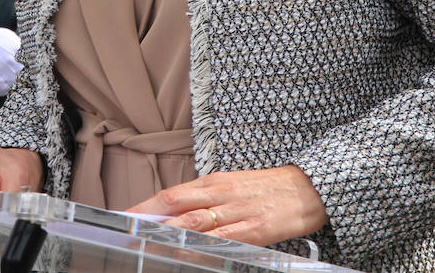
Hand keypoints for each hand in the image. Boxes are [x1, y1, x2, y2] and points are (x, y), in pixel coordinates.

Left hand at [127, 166, 328, 246]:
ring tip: (146, 240)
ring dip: (168, 232)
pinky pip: (224, 239)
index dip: (146, 205)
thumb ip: (204, 199)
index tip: (124, 216)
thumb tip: (173, 213)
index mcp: (214, 182)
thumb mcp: (232, 186)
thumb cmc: (268, 189)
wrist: (310, 188)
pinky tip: (187, 252)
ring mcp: (238, 212)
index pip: (172, 194)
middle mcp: (222, 194)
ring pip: (196, 222)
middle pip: (177, 206)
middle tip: (125, 230)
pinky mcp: (255, 230)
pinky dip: (202, 246)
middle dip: (148, 219)